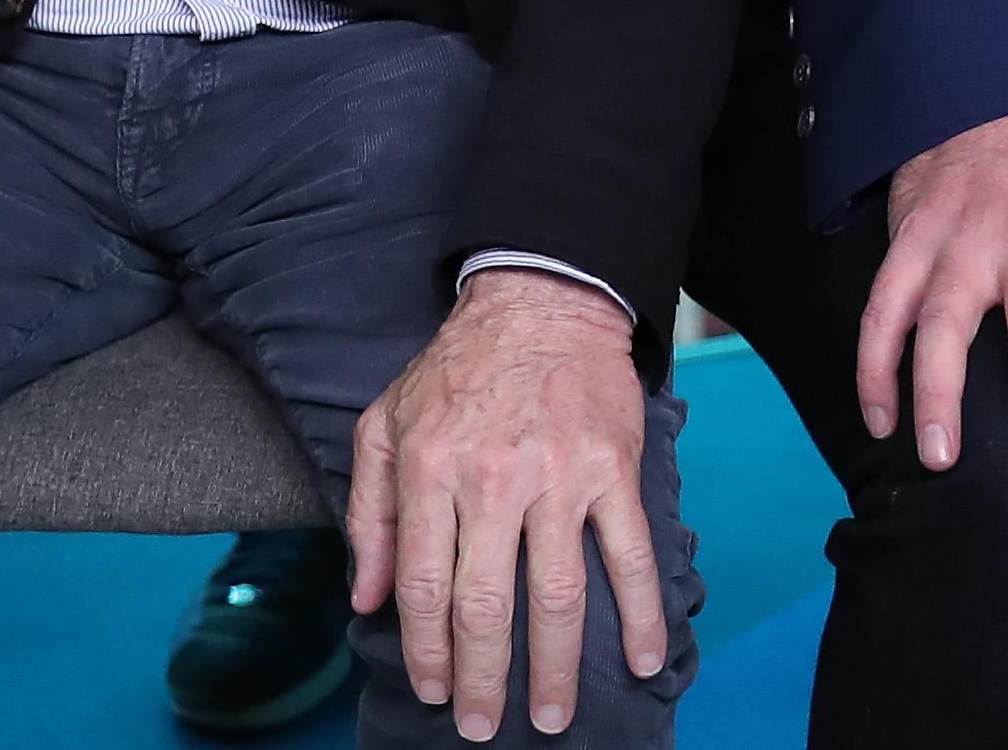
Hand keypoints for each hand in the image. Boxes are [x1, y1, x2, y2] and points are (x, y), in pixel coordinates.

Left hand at [347, 270, 661, 739]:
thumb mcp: (383, 424)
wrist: (541, 301)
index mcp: (430, 468)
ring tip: (552, 715)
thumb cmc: (457, 369)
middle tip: (482, 724)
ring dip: (555, 667)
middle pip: (486, 605)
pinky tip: (642, 660)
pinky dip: (639, 614)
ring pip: (557, 594)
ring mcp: (559, 476)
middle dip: (483, 679)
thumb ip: (369, 512)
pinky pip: (629, 553)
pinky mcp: (613, 470)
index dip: (426, 649)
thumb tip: (365, 598)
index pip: (422, 584)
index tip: (433, 691)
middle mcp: (492, 478)